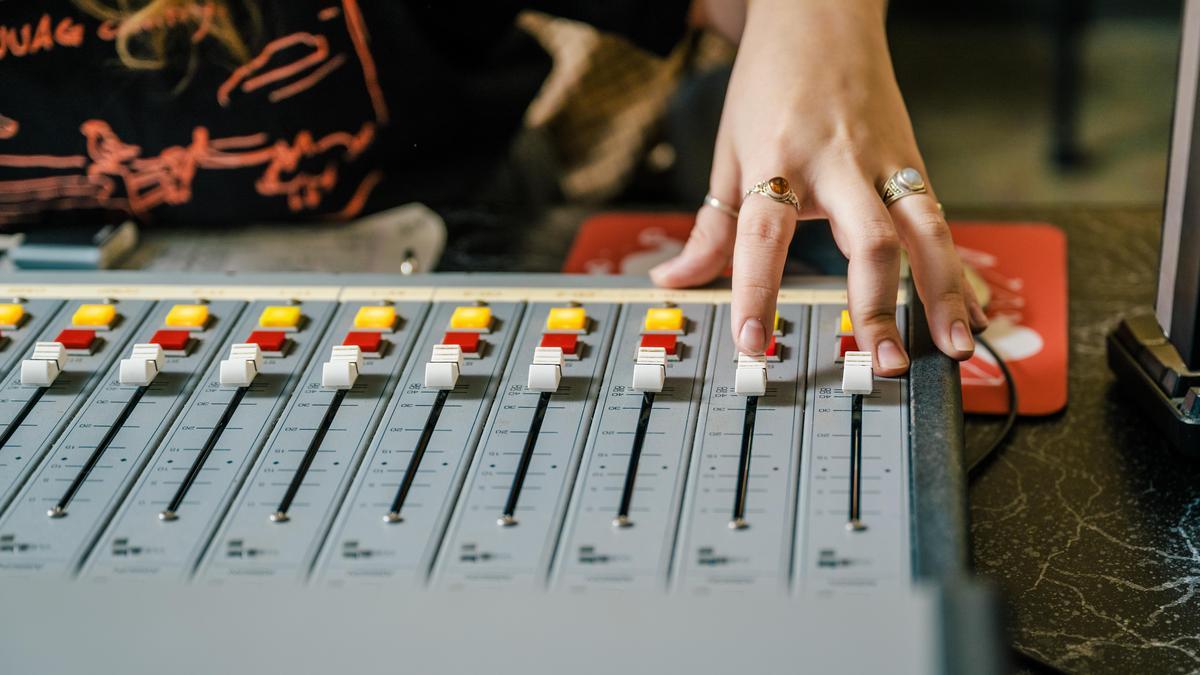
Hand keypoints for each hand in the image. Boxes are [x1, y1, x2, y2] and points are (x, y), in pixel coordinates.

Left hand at [653, 0, 986, 374]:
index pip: (763, 236)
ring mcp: (885, 162)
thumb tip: (674, 280)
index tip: (754, 343)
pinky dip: (960, 269)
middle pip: (868, 238)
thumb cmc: (770, 81)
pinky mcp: (915, 162)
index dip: (757, 293)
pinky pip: (942, 221)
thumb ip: (710, 229)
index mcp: (778, 159)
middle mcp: (838, 162)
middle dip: (876, 305)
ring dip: (942, 294)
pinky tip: (975, 309)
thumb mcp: (728, 150)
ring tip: (952, 346)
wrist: (821, 14)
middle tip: (880, 361)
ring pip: (926, 230)